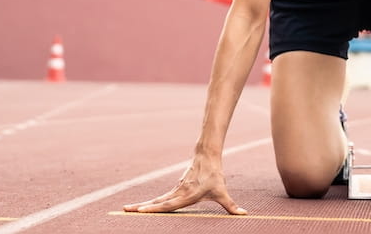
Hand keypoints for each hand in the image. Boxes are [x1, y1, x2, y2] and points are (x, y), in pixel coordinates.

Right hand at [123, 155, 245, 215]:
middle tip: (125, 211)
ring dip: (143, 204)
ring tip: (128, 209)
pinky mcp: (175, 188)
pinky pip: (161, 197)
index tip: (141, 210)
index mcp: (186, 195)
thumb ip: (231, 206)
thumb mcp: (223, 192)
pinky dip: (151, 202)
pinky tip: (143, 207)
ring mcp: (175, 190)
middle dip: (141, 207)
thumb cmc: (214, 175)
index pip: (168, 204)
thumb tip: (244, 214)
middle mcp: (177, 193)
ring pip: (157, 199)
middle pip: (157, 202)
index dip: (155, 208)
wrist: (207, 156)